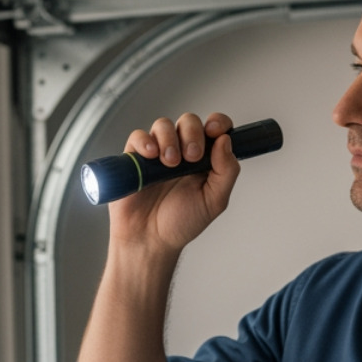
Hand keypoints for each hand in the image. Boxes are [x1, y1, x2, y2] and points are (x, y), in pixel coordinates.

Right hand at [108, 112, 241, 255]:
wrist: (149, 240)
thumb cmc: (181, 223)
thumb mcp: (214, 201)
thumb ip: (226, 171)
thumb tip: (225, 140)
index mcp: (205, 159)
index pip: (215, 128)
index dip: (218, 122)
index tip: (215, 130)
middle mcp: (182, 151)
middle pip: (189, 121)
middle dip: (193, 133)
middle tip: (191, 156)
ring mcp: (157, 153)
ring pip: (163, 124)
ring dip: (169, 139)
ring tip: (170, 163)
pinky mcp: (135, 157)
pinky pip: (138, 136)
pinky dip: (145, 141)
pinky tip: (151, 156)